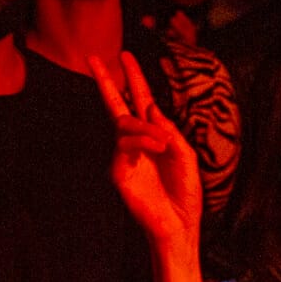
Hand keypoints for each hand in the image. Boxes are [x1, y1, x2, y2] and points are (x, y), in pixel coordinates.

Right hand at [90, 53, 201, 258]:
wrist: (179, 224)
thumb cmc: (186, 194)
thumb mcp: (186, 156)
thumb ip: (169, 131)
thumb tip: (150, 108)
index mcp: (154, 137)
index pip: (140, 102)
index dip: (134, 79)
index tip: (125, 57)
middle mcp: (137, 143)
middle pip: (118, 106)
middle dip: (106, 81)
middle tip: (95, 58)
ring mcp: (125, 157)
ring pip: (125, 124)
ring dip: (146, 128)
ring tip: (163, 143)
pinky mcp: (119, 171)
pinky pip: (126, 144)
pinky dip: (143, 141)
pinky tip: (157, 148)